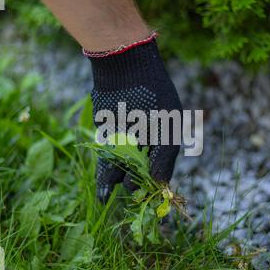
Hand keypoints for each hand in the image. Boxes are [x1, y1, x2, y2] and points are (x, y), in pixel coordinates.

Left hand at [88, 38, 181, 202]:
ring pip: (122, 169)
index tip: (151, 200)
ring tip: (109, 199)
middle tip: (131, 190)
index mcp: (166, 139)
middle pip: (140, 172)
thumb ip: (164, 157)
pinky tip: (103, 192)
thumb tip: (159, 184)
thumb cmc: (152, 94)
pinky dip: (104, 175)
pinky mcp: (108, 137)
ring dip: (116, 183)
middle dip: (135, 184)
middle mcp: (147, 142)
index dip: (156, 185)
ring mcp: (127, 140)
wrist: (124, 68)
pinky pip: (107, 160)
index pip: (162, 170)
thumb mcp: (166, 126)